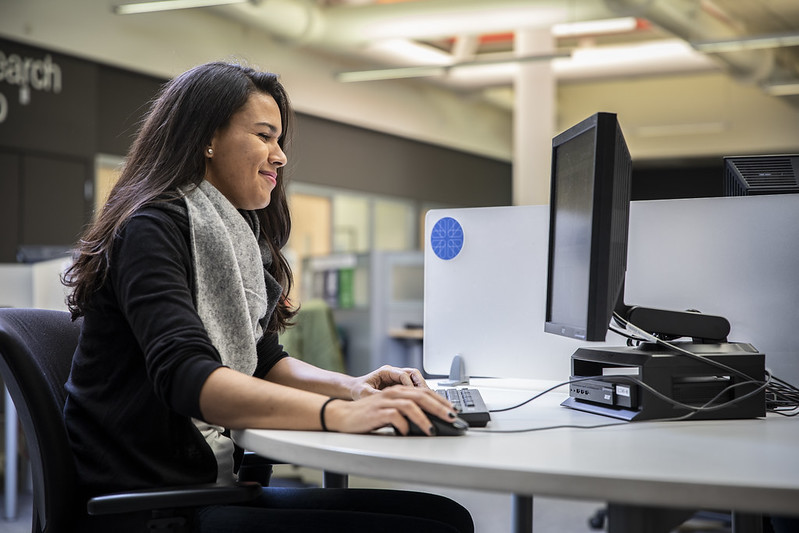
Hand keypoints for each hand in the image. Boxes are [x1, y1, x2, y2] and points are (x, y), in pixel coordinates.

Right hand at [324, 385, 454, 435]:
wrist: (343, 416)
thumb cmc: (368, 415)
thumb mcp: (391, 410)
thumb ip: (407, 411)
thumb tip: (430, 422)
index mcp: (398, 390)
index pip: (424, 392)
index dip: (441, 400)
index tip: (453, 410)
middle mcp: (393, 393)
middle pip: (421, 396)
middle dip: (439, 407)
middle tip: (451, 418)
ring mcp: (385, 401)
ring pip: (410, 405)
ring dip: (424, 418)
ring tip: (432, 429)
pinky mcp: (377, 412)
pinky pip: (395, 417)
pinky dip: (404, 426)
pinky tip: (407, 433)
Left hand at [350, 365, 427, 399]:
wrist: (354, 390)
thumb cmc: (358, 390)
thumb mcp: (365, 394)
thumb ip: (377, 396)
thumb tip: (389, 402)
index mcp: (385, 371)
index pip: (403, 375)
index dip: (409, 385)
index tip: (412, 396)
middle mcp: (393, 372)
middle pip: (413, 373)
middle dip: (421, 384)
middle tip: (426, 395)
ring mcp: (397, 378)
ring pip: (415, 378)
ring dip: (422, 387)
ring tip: (427, 399)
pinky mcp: (399, 385)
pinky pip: (413, 385)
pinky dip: (418, 392)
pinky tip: (421, 402)